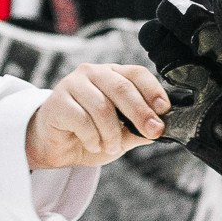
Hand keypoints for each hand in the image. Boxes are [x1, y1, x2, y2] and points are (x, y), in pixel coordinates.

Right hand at [24, 63, 171, 168]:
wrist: (56, 147)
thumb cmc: (90, 135)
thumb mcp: (122, 135)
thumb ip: (139, 129)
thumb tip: (163, 129)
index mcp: (113, 75)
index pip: (137, 74)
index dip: (153, 91)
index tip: (165, 110)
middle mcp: (94, 73)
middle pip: (122, 88)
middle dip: (140, 113)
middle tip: (152, 131)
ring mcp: (74, 84)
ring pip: (103, 107)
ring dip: (112, 133)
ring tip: (111, 146)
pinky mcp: (57, 101)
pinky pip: (82, 120)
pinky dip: (92, 138)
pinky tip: (93, 144)